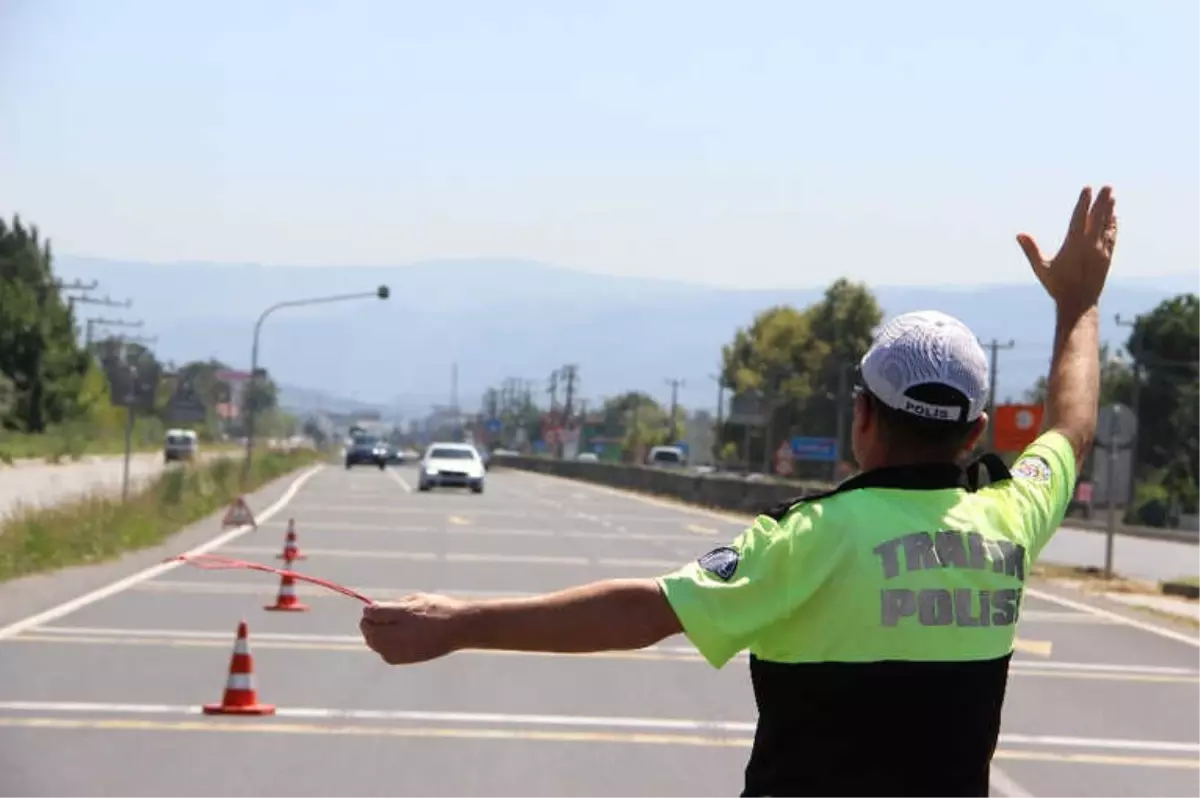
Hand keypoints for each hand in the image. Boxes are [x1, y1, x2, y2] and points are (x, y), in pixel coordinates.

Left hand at [359, 593, 469, 664]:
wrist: (457, 629)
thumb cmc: (438, 609)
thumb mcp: (416, 599)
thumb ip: (393, 605)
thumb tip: (374, 610)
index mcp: (401, 614)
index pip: (371, 613)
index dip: (371, 609)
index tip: (376, 608)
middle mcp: (399, 634)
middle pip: (369, 631)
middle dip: (369, 624)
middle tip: (378, 618)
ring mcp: (400, 650)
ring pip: (374, 644)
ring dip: (375, 636)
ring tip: (387, 629)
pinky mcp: (404, 660)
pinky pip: (385, 653)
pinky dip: (384, 646)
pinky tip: (396, 639)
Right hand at [1017, 185, 1117, 311]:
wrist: (1079, 303)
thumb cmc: (1057, 286)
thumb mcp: (1041, 268)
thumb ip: (1031, 250)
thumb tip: (1019, 235)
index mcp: (1074, 245)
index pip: (1080, 218)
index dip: (1083, 202)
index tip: (1087, 189)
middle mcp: (1090, 245)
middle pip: (1097, 218)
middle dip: (1102, 202)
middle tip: (1107, 187)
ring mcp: (1101, 251)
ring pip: (1106, 226)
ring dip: (1110, 211)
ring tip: (1112, 197)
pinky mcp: (1107, 258)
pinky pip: (1111, 238)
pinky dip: (1112, 226)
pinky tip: (1114, 219)